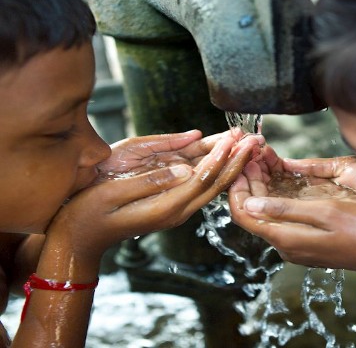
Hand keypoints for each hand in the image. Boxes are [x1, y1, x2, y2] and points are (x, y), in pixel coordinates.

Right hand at [43, 133, 264, 268]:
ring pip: (212, 186)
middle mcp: (177, 211)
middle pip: (215, 184)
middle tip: (254, 139)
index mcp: (165, 208)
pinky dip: (218, 171)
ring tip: (247, 144)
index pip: (201, 180)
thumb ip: (149, 182)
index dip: (220, 158)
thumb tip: (185, 169)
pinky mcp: (173, 206)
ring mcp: (177, 210)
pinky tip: (227, 158)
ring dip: (231, 165)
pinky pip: (202, 188)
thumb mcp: (113, 194)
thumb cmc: (90, 213)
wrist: (81, 238)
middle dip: (237, 160)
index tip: (234, 139)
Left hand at [229, 157, 355, 278]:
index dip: (236, 187)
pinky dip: (279, 195)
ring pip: (269, 213)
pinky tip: (283, 175)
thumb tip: (248, 204)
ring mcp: (300, 245)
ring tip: (264, 157)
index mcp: (287, 239)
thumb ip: (286, 209)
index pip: (244, 215)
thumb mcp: (326, 212)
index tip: (240, 161)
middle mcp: (288, 246)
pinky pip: (284, 216)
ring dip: (264, 186)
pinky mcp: (310, 241)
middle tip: (252, 152)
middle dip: (250, 181)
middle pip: (255, 212)